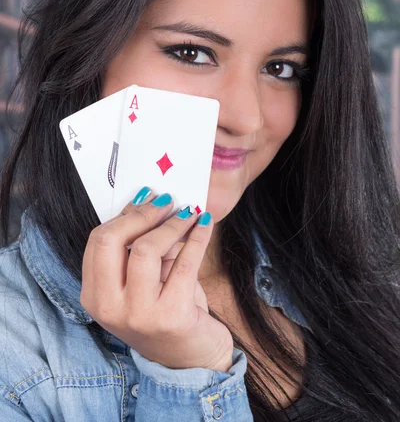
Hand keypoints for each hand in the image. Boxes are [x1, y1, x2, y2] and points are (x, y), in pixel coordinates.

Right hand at [80, 188, 233, 371]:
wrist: (190, 361)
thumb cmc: (163, 311)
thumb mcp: (141, 283)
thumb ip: (139, 247)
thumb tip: (153, 200)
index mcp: (95, 296)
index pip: (98, 241)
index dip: (125, 213)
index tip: (146, 197)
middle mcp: (109, 308)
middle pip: (112, 241)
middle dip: (142, 213)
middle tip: (166, 200)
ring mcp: (139, 315)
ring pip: (146, 249)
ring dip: (171, 224)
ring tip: (188, 213)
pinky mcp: (172, 318)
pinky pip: (185, 263)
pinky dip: (197, 236)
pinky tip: (205, 223)